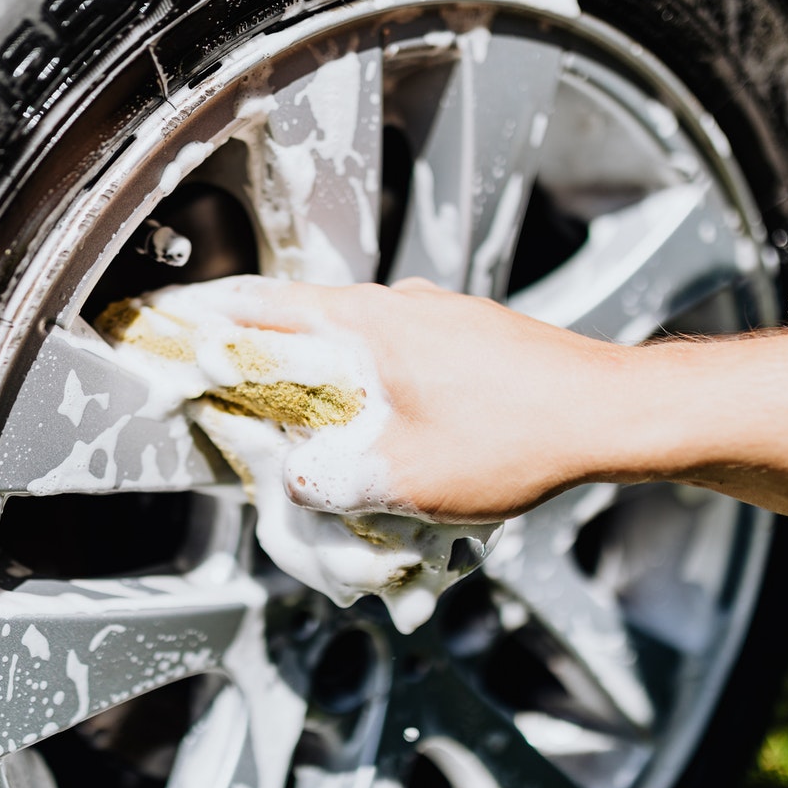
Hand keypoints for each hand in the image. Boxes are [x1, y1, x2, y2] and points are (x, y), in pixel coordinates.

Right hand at [213, 276, 622, 522]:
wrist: (612, 414)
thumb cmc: (519, 436)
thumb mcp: (406, 478)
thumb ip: (334, 481)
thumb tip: (297, 480)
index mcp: (370, 326)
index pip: (266, 308)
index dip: (212, 318)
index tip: (175, 322)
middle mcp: (400, 306)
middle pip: (307, 316)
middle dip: (264, 345)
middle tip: (232, 375)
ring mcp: (437, 315)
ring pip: (355, 333)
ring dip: (324, 365)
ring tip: (309, 409)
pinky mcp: (467, 334)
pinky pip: (397, 346)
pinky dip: (372, 374)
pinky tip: (385, 415)